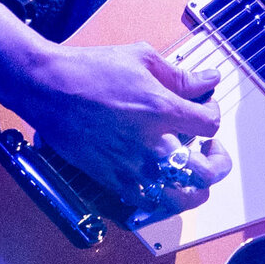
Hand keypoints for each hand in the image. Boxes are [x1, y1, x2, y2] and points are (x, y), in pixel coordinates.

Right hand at [0, 0, 232, 211]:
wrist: (47, 89)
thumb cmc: (90, 70)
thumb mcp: (141, 58)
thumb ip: (180, 75)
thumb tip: (208, 80)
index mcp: (160, 110)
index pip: (210, 125)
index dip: (214, 116)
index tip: (205, 110)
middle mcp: (149, 145)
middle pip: (205, 174)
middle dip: (217, 163)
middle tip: (210, 150)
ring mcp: (129, 169)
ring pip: (179, 200)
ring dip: (193, 189)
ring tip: (190, 172)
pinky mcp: (110, 182)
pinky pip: (147, 205)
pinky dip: (162, 198)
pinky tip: (162, 181)